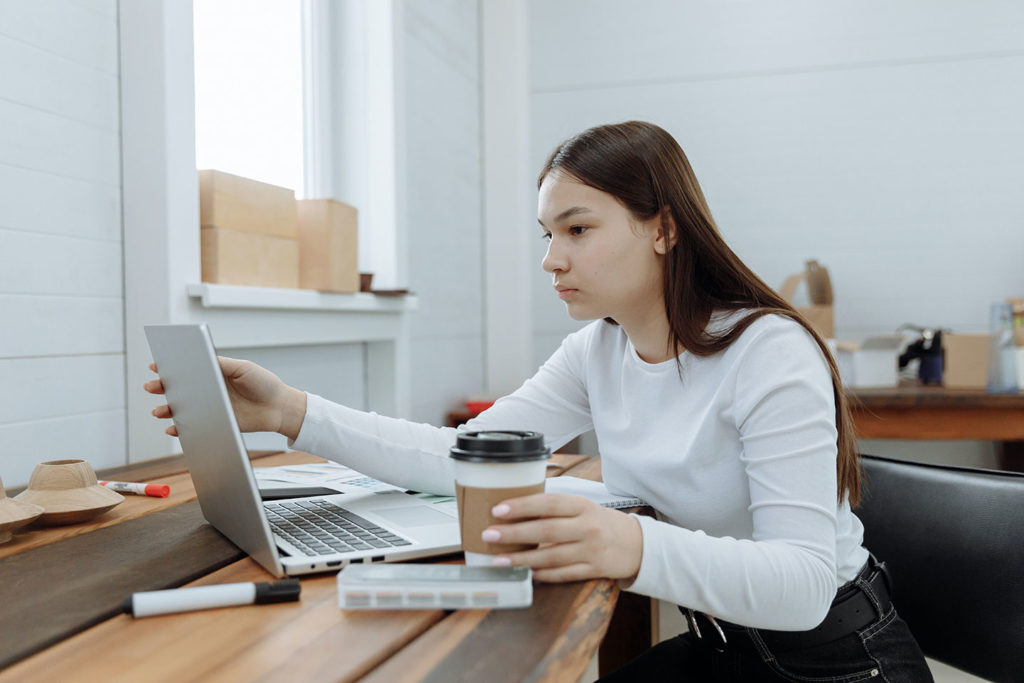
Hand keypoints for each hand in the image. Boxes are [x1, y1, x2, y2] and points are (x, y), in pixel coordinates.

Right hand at [143, 357, 306, 439]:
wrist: (279, 408)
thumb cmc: (263, 384)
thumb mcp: (243, 368)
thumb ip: (222, 364)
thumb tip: (200, 357)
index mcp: (214, 373)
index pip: (188, 368)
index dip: (171, 367)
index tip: (156, 366)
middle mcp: (209, 390)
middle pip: (180, 388)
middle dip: (163, 387)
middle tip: (151, 386)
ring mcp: (211, 407)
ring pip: (182, 409)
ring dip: (167, 410)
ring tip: (159, 411)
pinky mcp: (215, 423)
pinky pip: (193, 427)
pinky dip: (180, 429)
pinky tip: (172, 429)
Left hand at [481, 493, 642, 582]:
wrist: (636, 544)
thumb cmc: (600, 522)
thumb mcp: (582, 507)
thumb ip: (555, 509)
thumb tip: (514, 509)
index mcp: (582, 506)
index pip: (548, 504)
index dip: (522, 506)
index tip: (498, 510)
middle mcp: (587, 527)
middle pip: (546, 531)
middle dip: (514, 533)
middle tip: (489, 534)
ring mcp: (591, 550)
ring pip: (551, 556)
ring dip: (522, 559)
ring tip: (499, 560)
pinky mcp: (594, 570)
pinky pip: (564, 574)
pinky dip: (543, 575)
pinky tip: (526, 573)